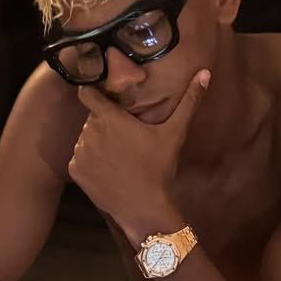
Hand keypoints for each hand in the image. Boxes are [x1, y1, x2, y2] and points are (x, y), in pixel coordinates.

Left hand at [69, 69, 209, 240]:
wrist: (144, 208)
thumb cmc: (159, 169)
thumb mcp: (174, 134)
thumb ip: (188, 102)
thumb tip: (205, 73)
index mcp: (109, 118)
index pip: (87, 93)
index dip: (93, 93)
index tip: (103, 99)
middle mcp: (89, 132)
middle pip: (91, 119)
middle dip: (104, 124)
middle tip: (123, 138)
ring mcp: (81, 153)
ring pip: (85, 139)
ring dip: (96, 143)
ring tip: (117, 156)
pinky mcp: (75, 171)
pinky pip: (79, 159)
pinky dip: (90, 163)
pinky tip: (108, 170)